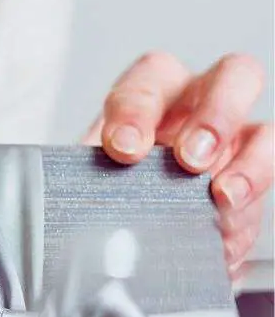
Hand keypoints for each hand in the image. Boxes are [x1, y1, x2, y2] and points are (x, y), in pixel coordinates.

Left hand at [85, 52, 271, 277]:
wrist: (126, 240)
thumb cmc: (105, 193)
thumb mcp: (85, 180)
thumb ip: (83, 179)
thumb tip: (63, 196)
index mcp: (152, 97)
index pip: (150, 79)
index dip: (138, 109)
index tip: (123, 148)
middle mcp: (200, 109)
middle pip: (231, 77)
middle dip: (215, 116)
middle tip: (190, 159)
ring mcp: (234, 145)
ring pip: (265, 133)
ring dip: (248, 165)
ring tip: (220, 198)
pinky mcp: (250, 184)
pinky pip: (266, 187)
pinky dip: (245, 211)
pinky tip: (222, 232)